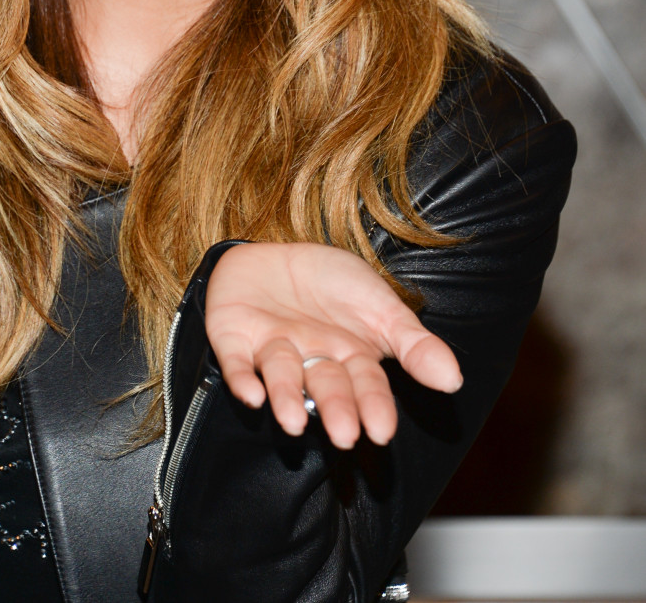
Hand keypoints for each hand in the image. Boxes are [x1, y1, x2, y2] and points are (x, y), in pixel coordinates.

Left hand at [204, 242, 462, 447]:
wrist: (277, 253)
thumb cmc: (331, 285)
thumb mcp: (379, 305)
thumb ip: (414, 343)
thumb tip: (454, 379)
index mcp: (348, 356)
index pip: (364, 385)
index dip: (372, 406)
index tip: (381, 431)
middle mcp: (310, 359)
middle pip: (323, 385)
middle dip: (334, 408)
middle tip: (344, 434)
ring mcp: (270, 349)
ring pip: (279, 376)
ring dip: (286, 396)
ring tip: (293, 420)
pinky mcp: (233, 337)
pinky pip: (234, 360)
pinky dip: (239, 376)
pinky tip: (248, 394)